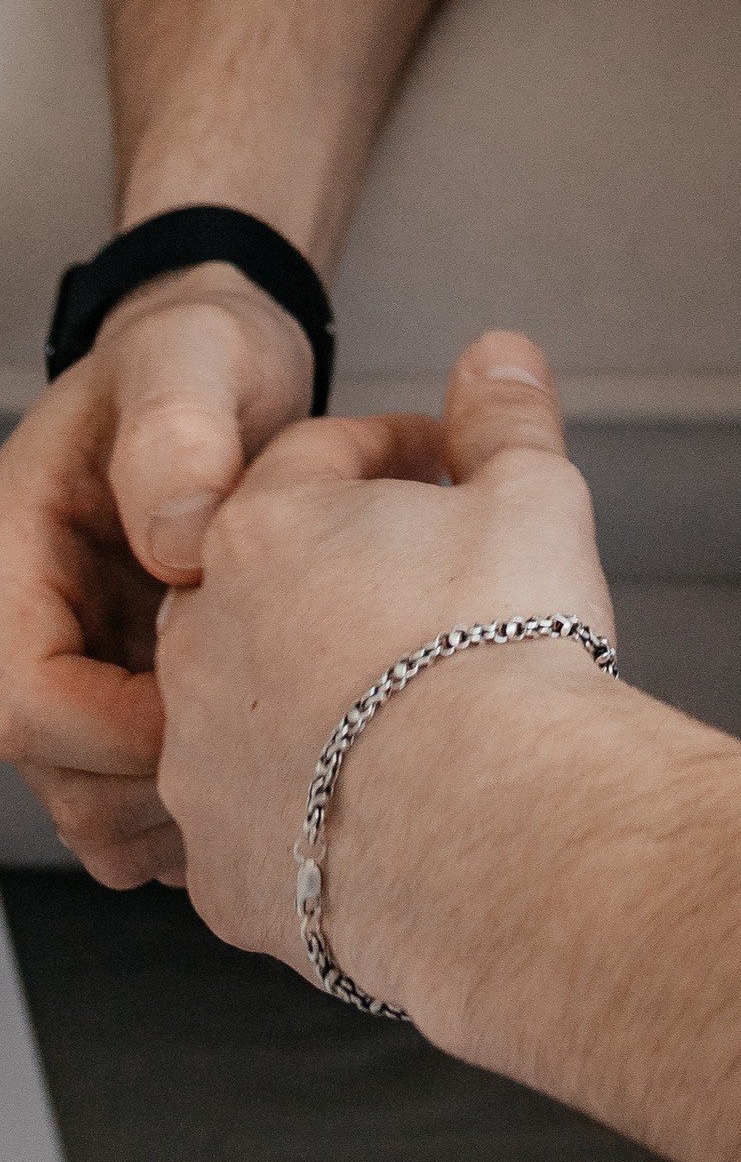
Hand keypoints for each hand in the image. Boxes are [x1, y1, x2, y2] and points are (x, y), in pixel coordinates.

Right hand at [0, 266, 315, 883]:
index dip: (116, 730)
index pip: (24, 699)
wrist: (224, 365)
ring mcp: (85, 666)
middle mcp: (33, 626)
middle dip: (161, 787)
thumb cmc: (196, 353)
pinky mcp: (135, 688)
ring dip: (187, 808)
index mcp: (10, 559)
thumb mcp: (188, 357)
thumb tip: (180, 534)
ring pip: (102, 800)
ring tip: (292, 764)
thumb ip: (174, 431)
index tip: (218, 707)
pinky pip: (147, 787)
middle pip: (61, 773)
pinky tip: (290, 757)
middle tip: (276, 753)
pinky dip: (208, 797)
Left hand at [158, 333, 613, 1008]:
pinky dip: (312, 803)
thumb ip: (504, 415)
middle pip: (261, 582)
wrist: (492, 827)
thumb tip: (498, 356)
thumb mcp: (530, 492)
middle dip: (334, 578)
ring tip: (408, 707)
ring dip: (312, 694)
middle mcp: (203, 643)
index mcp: (262, 531)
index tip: (445, 473)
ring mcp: (199, 765)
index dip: (390, 454)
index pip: (315, 459)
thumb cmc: (501, 647)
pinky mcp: (224, 868)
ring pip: (246, 707)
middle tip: (423, 591)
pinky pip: (259, 819)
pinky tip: (386, 803)